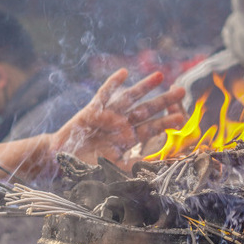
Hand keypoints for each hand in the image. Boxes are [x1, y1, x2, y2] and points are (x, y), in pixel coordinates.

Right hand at [49, 68, 186, 163]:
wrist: (62, 159)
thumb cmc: (86, 165)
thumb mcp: (112, 169)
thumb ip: (132, 167)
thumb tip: (153, 170)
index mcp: (128, 138)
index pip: (151, 128)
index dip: (166, 123)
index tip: (181, 119)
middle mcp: (121, 124)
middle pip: (146, 110)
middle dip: (163, 101)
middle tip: (181, 91)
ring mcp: (108, 115)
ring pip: (129, 98)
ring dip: (144, 87)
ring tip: (160, 75)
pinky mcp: (92, 109)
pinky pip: (103, 94)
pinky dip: (113, 83)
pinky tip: (124, 73)